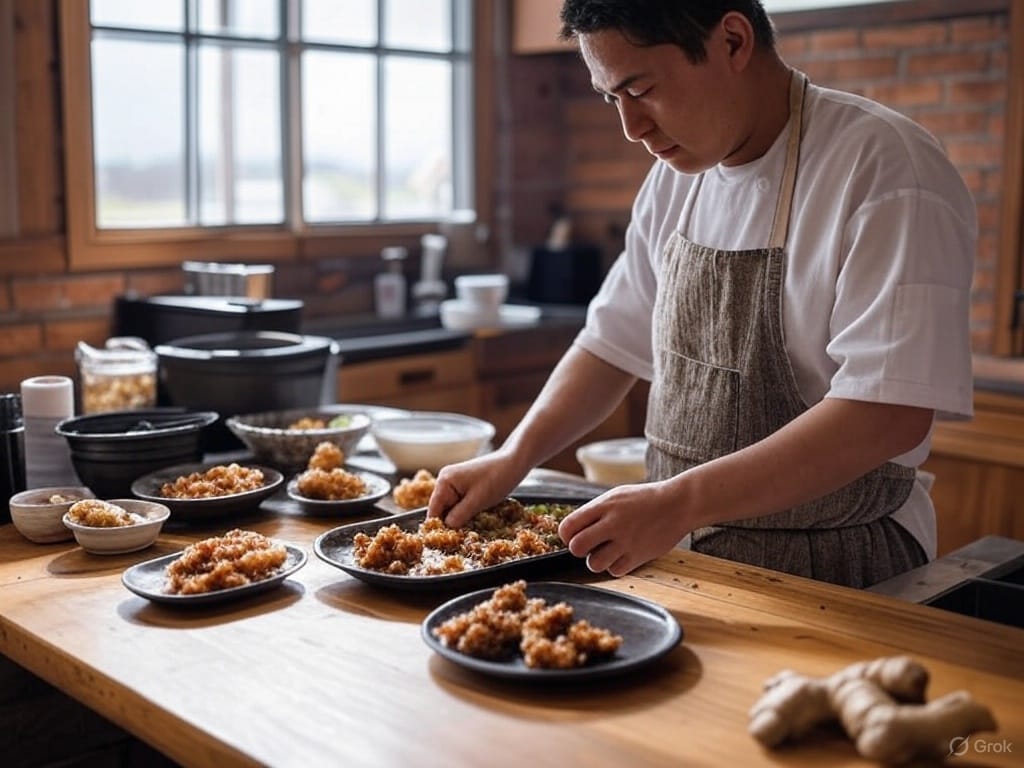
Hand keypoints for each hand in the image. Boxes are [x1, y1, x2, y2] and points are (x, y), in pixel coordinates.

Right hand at [427, 448, 527, 527]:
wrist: (514, 462)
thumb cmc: (497, 479)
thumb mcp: (477, 501)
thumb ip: (459, 516)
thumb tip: (447, 529)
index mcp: (444, 482)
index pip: (433, 511)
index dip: (440, 527)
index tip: (450, 540)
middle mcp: (445, 480)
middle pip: (441, 510)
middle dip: (452, 522)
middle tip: (466, 533)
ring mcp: (454, 482)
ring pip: (451, 508)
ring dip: (461, 517)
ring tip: (475, 521)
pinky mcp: (463, 484)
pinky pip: (459, 503)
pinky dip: (467, 510)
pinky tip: (478, 512)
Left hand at [558, 480, 689, 576]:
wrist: (678, 504)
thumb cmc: (644, 500)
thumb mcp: (616, 496)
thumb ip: (595, 512)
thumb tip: (573, 531)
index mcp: (604, 505)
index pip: (568, 526)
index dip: (566, 535)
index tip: (572, 536)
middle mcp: (613, 523)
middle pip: (577, 547)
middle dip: (578, 549)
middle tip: (587, 546)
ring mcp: (626, 541)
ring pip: (594, 564)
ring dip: (596, 561)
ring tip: (605, 552)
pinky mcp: (639, 555)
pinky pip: (615, 571)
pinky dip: (614, 566)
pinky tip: (621, 555)